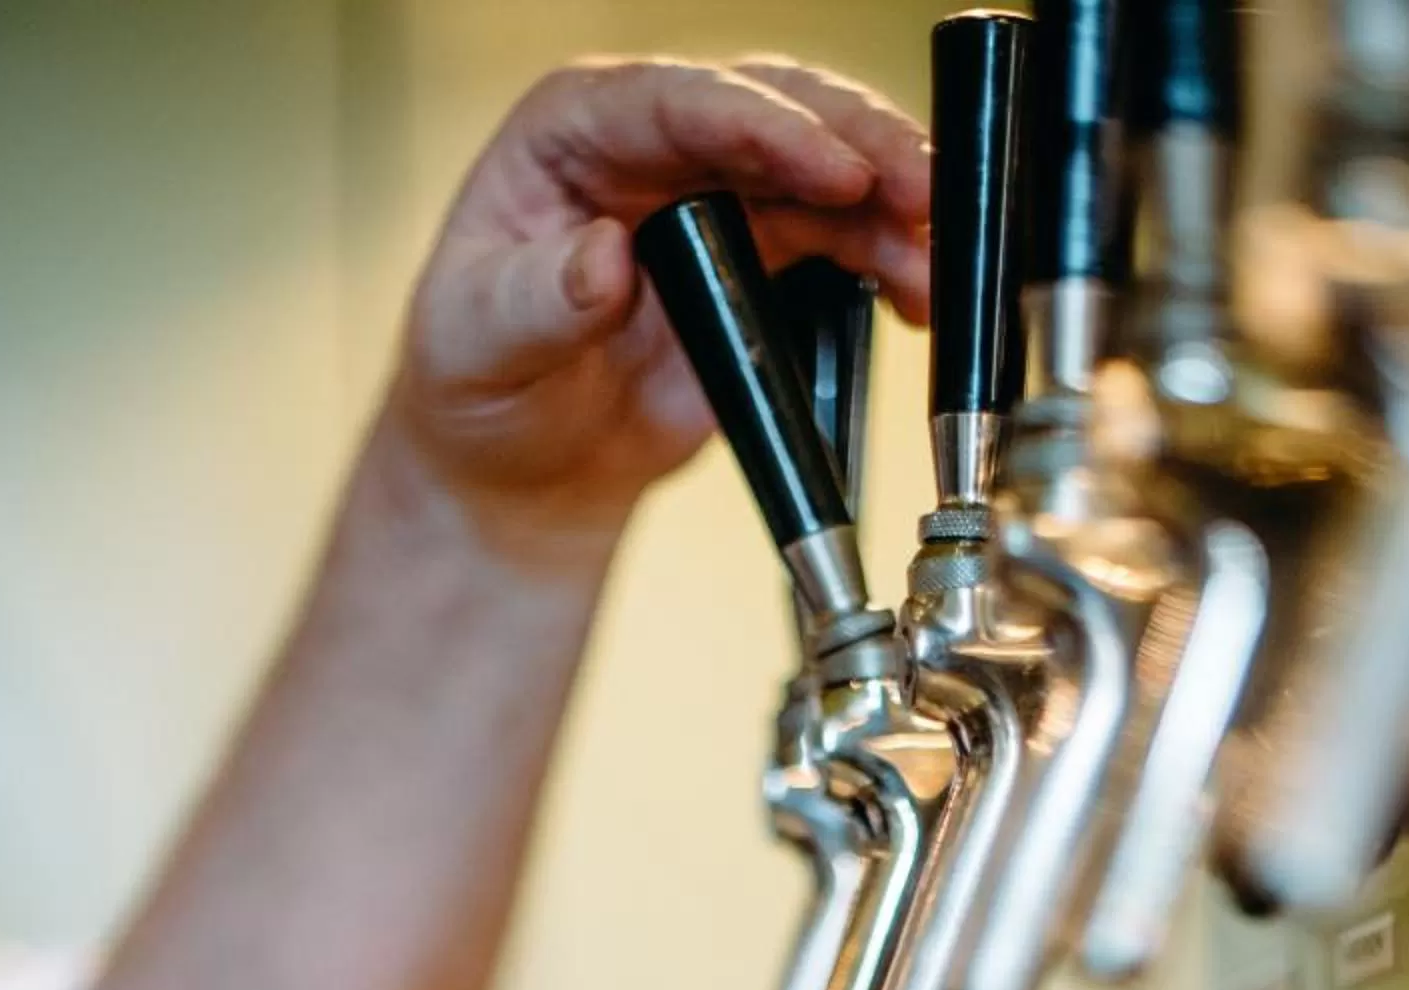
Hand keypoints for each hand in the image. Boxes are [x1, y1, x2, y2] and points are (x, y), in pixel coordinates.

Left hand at [391, 55, 929, 542]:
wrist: (524, 468)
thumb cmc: (479, 387)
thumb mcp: (476, 344)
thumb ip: (534, 303)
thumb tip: (599, 259)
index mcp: (574, 132)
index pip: (677, 102)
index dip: (763, 126)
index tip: (830, 167)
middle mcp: (655, 145)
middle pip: (774, 108)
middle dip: (858, 145)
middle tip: (917, 194)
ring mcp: (717, 196)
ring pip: (825, 167)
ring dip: (890, 208)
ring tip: (932, 266)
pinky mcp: (762, 257)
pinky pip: (840, 238)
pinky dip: (887, 260)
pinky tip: (916, 294)